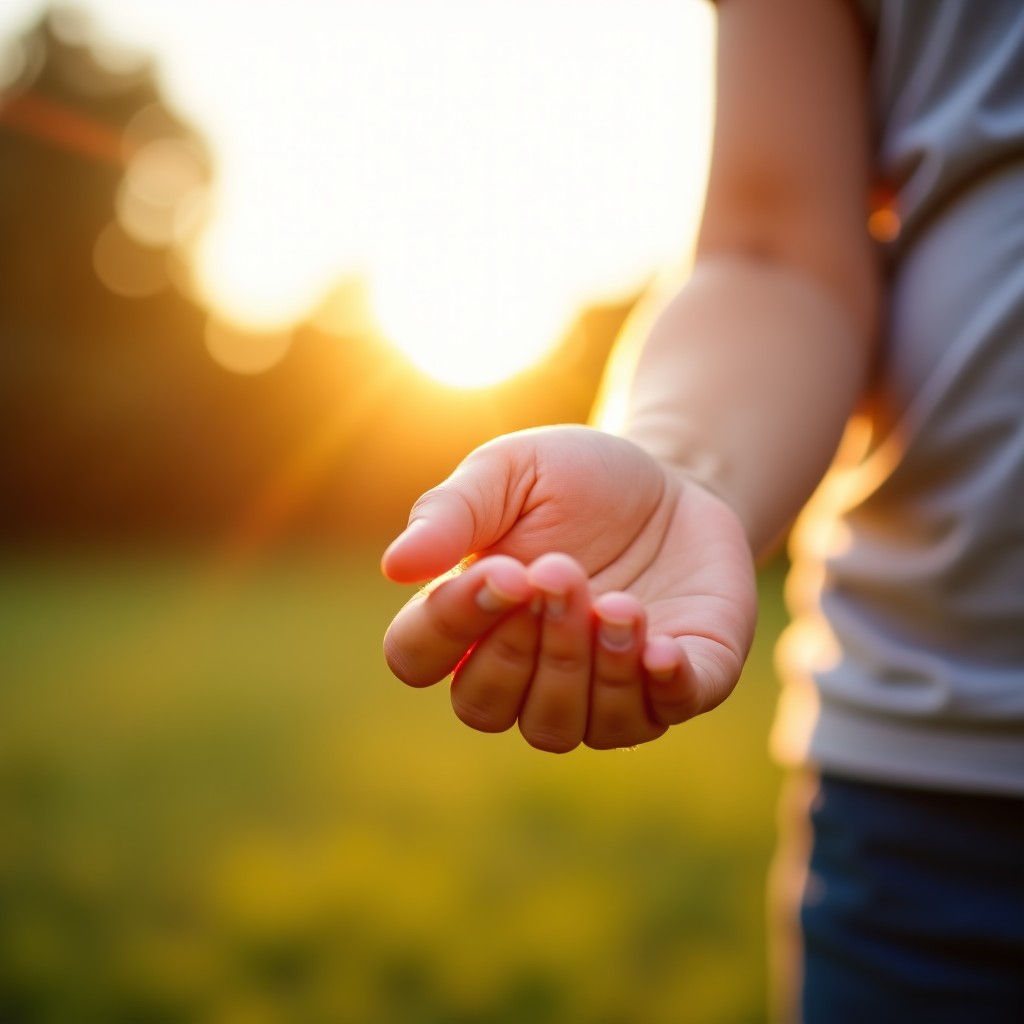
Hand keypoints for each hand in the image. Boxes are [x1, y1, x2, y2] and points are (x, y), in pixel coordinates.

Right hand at [381, 426, 756, 750]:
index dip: (450, 624)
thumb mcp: (510, 470)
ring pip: (557, 729)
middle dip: (523, 644)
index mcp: (466, 618)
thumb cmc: (574, 479)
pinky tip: (662, 647)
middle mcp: (519, 672)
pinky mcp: (670, 689)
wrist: (673, 480)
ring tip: (621, 603)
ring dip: (584, 669)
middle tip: (563, 571)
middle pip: (484, 707)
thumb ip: (453, 511)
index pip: (416, 657)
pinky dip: (655, 692)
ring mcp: (592, 693)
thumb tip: (395, 565)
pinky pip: (650, 721)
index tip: (505, 569)